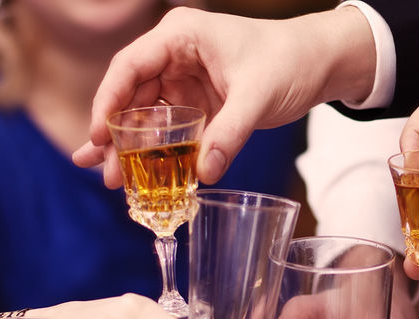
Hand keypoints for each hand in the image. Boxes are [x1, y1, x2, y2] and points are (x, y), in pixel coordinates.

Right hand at [71, 7, 376, 186]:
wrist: (320, 63)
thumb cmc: (289, 61)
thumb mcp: (258, 97)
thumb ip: (230, 133)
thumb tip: (205, 173)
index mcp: (180, 36)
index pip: (129, 67)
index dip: (108, 103)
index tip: (98, 138)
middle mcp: (174, 55)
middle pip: (130, 96)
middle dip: (115, 137)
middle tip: (105, 174)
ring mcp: (183, 80)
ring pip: (145, 116)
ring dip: (130, 149)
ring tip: (112, 182)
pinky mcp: (196, 102)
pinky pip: (168, 129)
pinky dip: (156, 152)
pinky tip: (141, 177)